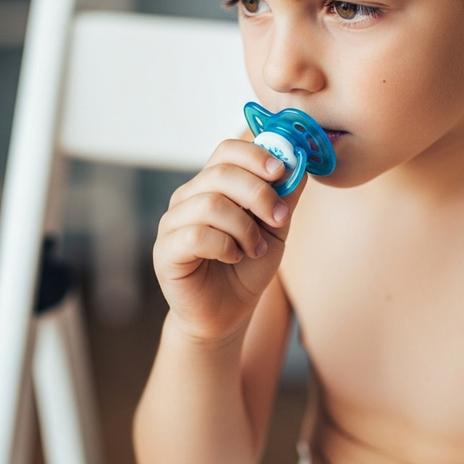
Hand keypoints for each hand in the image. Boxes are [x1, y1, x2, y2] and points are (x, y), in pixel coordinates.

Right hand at [153, 138, 303, 341]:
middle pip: (220, 173)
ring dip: (245, 228)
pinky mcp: (165, 251)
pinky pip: (196, 235)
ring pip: (210, 204)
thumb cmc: (247, 267)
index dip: (255, 155)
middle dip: (259, 193)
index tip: (281, 172)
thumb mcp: (275, 228)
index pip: (227, 151)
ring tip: (256, 248)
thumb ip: (284, 196)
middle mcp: (188, 197)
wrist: (228, 312)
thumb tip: (298, 162)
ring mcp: (172, 222)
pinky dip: (225, 246)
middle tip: (279, 218)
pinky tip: (234, 257)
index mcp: (212, 185)